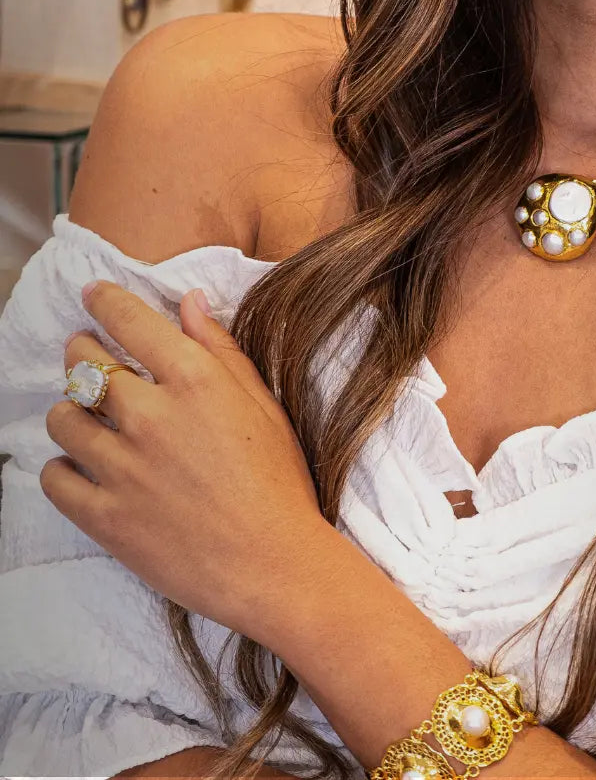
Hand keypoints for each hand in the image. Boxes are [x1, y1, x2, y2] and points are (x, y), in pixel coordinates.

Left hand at [41, 280, 330, 639]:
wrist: (274, 564)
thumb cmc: (278, 480)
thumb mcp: (262, 404)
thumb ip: (221, 349)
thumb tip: (189, 302)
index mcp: (194, 380)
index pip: (128, 320)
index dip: (103, 301)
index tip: (93, 296)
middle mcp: (150, 415)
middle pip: (83, 364)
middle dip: (80, 352)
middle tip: (87, 357)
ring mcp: (121, 467)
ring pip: (61, 418)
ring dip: (70, 411)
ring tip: (88, 419)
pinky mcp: (103, 516)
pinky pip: (54, 476)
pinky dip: (62, 467)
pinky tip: (84, 467)